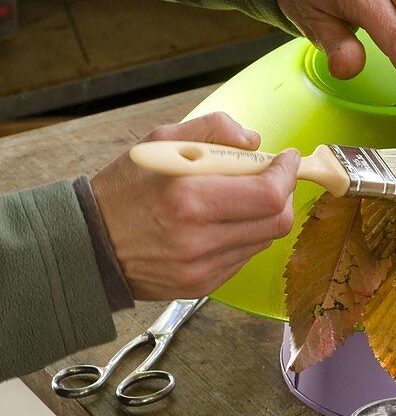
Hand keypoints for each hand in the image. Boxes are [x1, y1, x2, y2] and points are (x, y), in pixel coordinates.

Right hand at [92, 113, 300, 299]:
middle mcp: (199, 240)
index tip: (286, 159)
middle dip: (283, 193)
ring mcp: (202, 268)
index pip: (268, 195)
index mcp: (189, 199)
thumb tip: (254, 142)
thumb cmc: (124, 189)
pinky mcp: (202, 285)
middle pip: (277, 221)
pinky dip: (245, 235)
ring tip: (240, 198)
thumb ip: (213, 130)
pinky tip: (222, 222)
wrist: (89, 243)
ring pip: (265, 239)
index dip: (286, 174)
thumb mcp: (160, 142)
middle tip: (272, 177)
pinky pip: (244, 256)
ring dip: (264, 215)